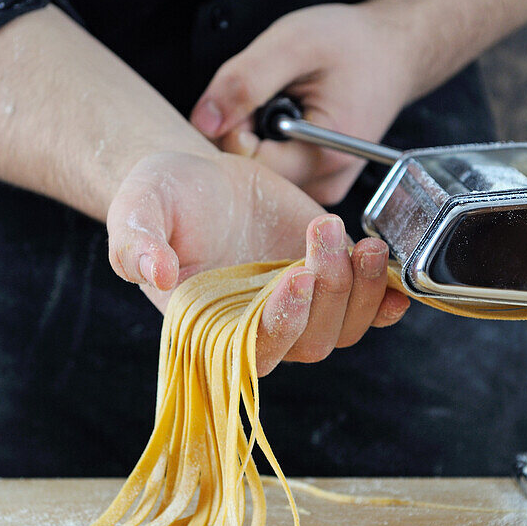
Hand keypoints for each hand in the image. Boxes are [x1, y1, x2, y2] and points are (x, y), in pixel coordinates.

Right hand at [106, 151, 408, 375]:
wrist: (199, 175)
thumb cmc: (163, 199)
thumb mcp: (137, 210)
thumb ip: (135, 243)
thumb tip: (150, 272)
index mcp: (209, 324)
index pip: (252, 350)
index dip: (281, 324)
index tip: (294, 276)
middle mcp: (257, 325)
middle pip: (309, 343)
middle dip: (328, 293)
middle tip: (322, 233)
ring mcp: (297, 306)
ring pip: (343, 328)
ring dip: (361, 290)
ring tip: (360, 242)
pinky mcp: (327, 281)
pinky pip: (368, 310)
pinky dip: (386, 298)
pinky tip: (391, 272)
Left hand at [190, 3, 414, 205]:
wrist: (393, 51)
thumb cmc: (353, 44)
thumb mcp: (294, 43)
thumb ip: (245, 80)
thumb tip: (204, 121)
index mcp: (324, 157)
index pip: (245, 164)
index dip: (235, 126)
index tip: (255, 94)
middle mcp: (325, 184)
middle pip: (249, 174)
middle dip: (245, 131)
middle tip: (271, 95)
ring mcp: (323, 187)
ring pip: (258, 174)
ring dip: (257, 136)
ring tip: (286, 104)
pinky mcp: (317, 182)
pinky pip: (272, 171)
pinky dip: (269, 143)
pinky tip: (288, 119)